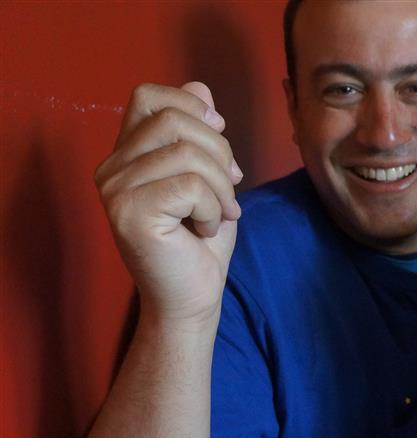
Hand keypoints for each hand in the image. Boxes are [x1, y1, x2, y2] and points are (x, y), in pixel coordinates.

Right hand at [94, 82, 241, 325]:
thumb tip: (199, 85)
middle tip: (229, 191)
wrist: (192, 297)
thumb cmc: (201, 243)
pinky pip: (190, 186)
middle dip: (220, 153)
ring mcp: (115, 191)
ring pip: (187, 154)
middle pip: (175, 121)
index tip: (220, 136)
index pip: (149, 97)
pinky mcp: (129, 214)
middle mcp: (111, 168)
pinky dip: (213, 208)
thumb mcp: (208, 178)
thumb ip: (200, 134)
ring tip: (219, 215)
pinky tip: (205, 230)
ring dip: (221, 187)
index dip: (191, 107)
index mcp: (126, 154)